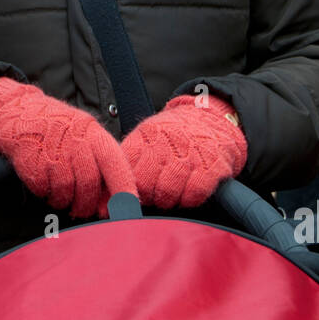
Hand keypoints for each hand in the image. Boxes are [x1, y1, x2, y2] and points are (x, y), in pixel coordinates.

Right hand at [0, 78, 133, 218]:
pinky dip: (47, 195)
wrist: (20, 113)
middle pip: (89, 184)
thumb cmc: (60, 129)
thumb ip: (100, 162)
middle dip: (87, 205)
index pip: (115, 164)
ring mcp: (54, 153)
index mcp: (94, 135)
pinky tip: (45, 184)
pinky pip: (46, 192)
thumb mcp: (85, 134)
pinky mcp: (34, 164)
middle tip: (83, 210)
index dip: (123, 189)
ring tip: (61, 195)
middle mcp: (76, 143)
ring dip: (65, 201)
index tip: (128, 208)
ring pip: (67, 192)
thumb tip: (112, 199)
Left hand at [123, 94, 246, 208]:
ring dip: (168, 201)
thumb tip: (106, 196)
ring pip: (167, 193)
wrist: (212, 118)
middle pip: (144, 185)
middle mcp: (166, 143)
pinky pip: (193, 195)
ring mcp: (190, 154)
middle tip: (153, 195)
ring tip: (171, 194)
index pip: (125, 169)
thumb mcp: (147, 136)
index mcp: (146, 136)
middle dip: (147, 197)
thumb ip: (129, 160)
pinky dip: (189, 200)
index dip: (124, 187)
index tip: (127, 195)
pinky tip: (189, 192)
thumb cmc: (174, 136)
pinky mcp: (211, 166)